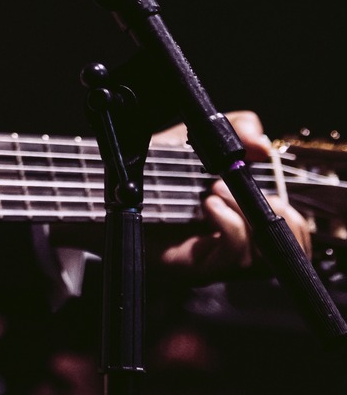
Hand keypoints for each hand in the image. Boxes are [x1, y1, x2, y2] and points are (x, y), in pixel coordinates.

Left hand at [151, 109, 312, 280]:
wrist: (99, 187)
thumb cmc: (149, 167)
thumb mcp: (193, 138)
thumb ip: (231, 128)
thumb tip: (262, 140)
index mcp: (238, 217)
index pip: (291, 232)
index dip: (294, 214)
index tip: (270, 181)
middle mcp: (231, 243)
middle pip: (287, 249)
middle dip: (280, 216)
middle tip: (239, 185)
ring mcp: (215, 258)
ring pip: (263, 256)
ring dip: (248, 217)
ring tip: (217, 190)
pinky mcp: (194, 267)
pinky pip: (233, 257)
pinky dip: (230, 227)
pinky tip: (209, 204)